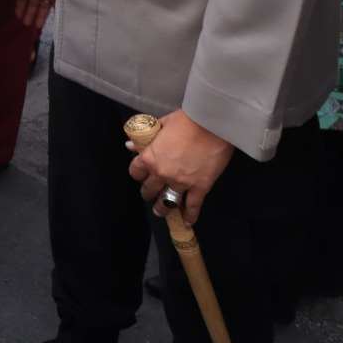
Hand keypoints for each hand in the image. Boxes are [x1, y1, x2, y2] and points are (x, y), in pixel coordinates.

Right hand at [8, 0, 56, 29]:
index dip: (20, 7)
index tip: (18, 16)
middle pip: (31, 4)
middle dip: (28, 14)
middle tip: (25, 24)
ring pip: (40, 7)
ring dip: (37, 17)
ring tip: (34, 27)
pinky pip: (50, 7)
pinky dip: (48, 14)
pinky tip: (45, 22)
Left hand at [126, 110, 233, 225]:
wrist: (212, 124)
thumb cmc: (186, 120)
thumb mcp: (161, 125)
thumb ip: (146, 138)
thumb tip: (130, 145)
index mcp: (150, 157)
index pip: (136, 172)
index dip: (138, 174)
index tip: (141, 175)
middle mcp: (162, 173)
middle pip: (149, 189)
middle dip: (148, 192)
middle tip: (151, 194)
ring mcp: (181, 182)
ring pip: (167, 201)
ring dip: (162, 208)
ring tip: (161, 211)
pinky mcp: (200, 187)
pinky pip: (193, 205)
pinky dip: (190, 215)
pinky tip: (187, 222)